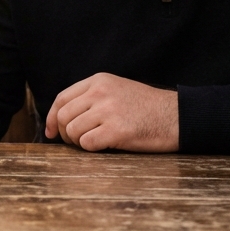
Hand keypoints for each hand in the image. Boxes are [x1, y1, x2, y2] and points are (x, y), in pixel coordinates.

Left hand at [44, 73, 177, 151]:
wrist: (178, 117)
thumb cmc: (147, 109)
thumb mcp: (117, 90)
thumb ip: (91, 98)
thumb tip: (60, 120)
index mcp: (98, 81)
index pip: (62, 99)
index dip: (51, 118)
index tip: (51, 133)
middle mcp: (100, 92)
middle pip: (63, 116)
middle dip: (65, 134)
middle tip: (77, 142)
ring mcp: (108, 110)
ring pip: (72, 131)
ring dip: (79, 143)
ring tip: (95, 143)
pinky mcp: (117, 130)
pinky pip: (87, 144)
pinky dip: (92, 149)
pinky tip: (105, 146)